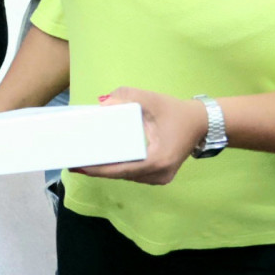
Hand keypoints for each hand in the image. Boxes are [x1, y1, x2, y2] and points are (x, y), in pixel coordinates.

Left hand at [72, 87, 207, 184]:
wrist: (201, 123)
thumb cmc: (175, 111)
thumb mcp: (151, 99)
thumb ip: (127, 97)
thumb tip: (102, 103)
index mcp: (157, 161)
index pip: (120, 169)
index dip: (97, 169)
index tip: (77, 166)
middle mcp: (159, 175)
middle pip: (121, 175)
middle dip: (97, 169)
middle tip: (74, 161)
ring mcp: (160, 178)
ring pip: (127, 176)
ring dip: (107, 170)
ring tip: (83, 161)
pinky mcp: (160, 176)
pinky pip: (134, 174)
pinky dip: (119, 168)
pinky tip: (103, 161)